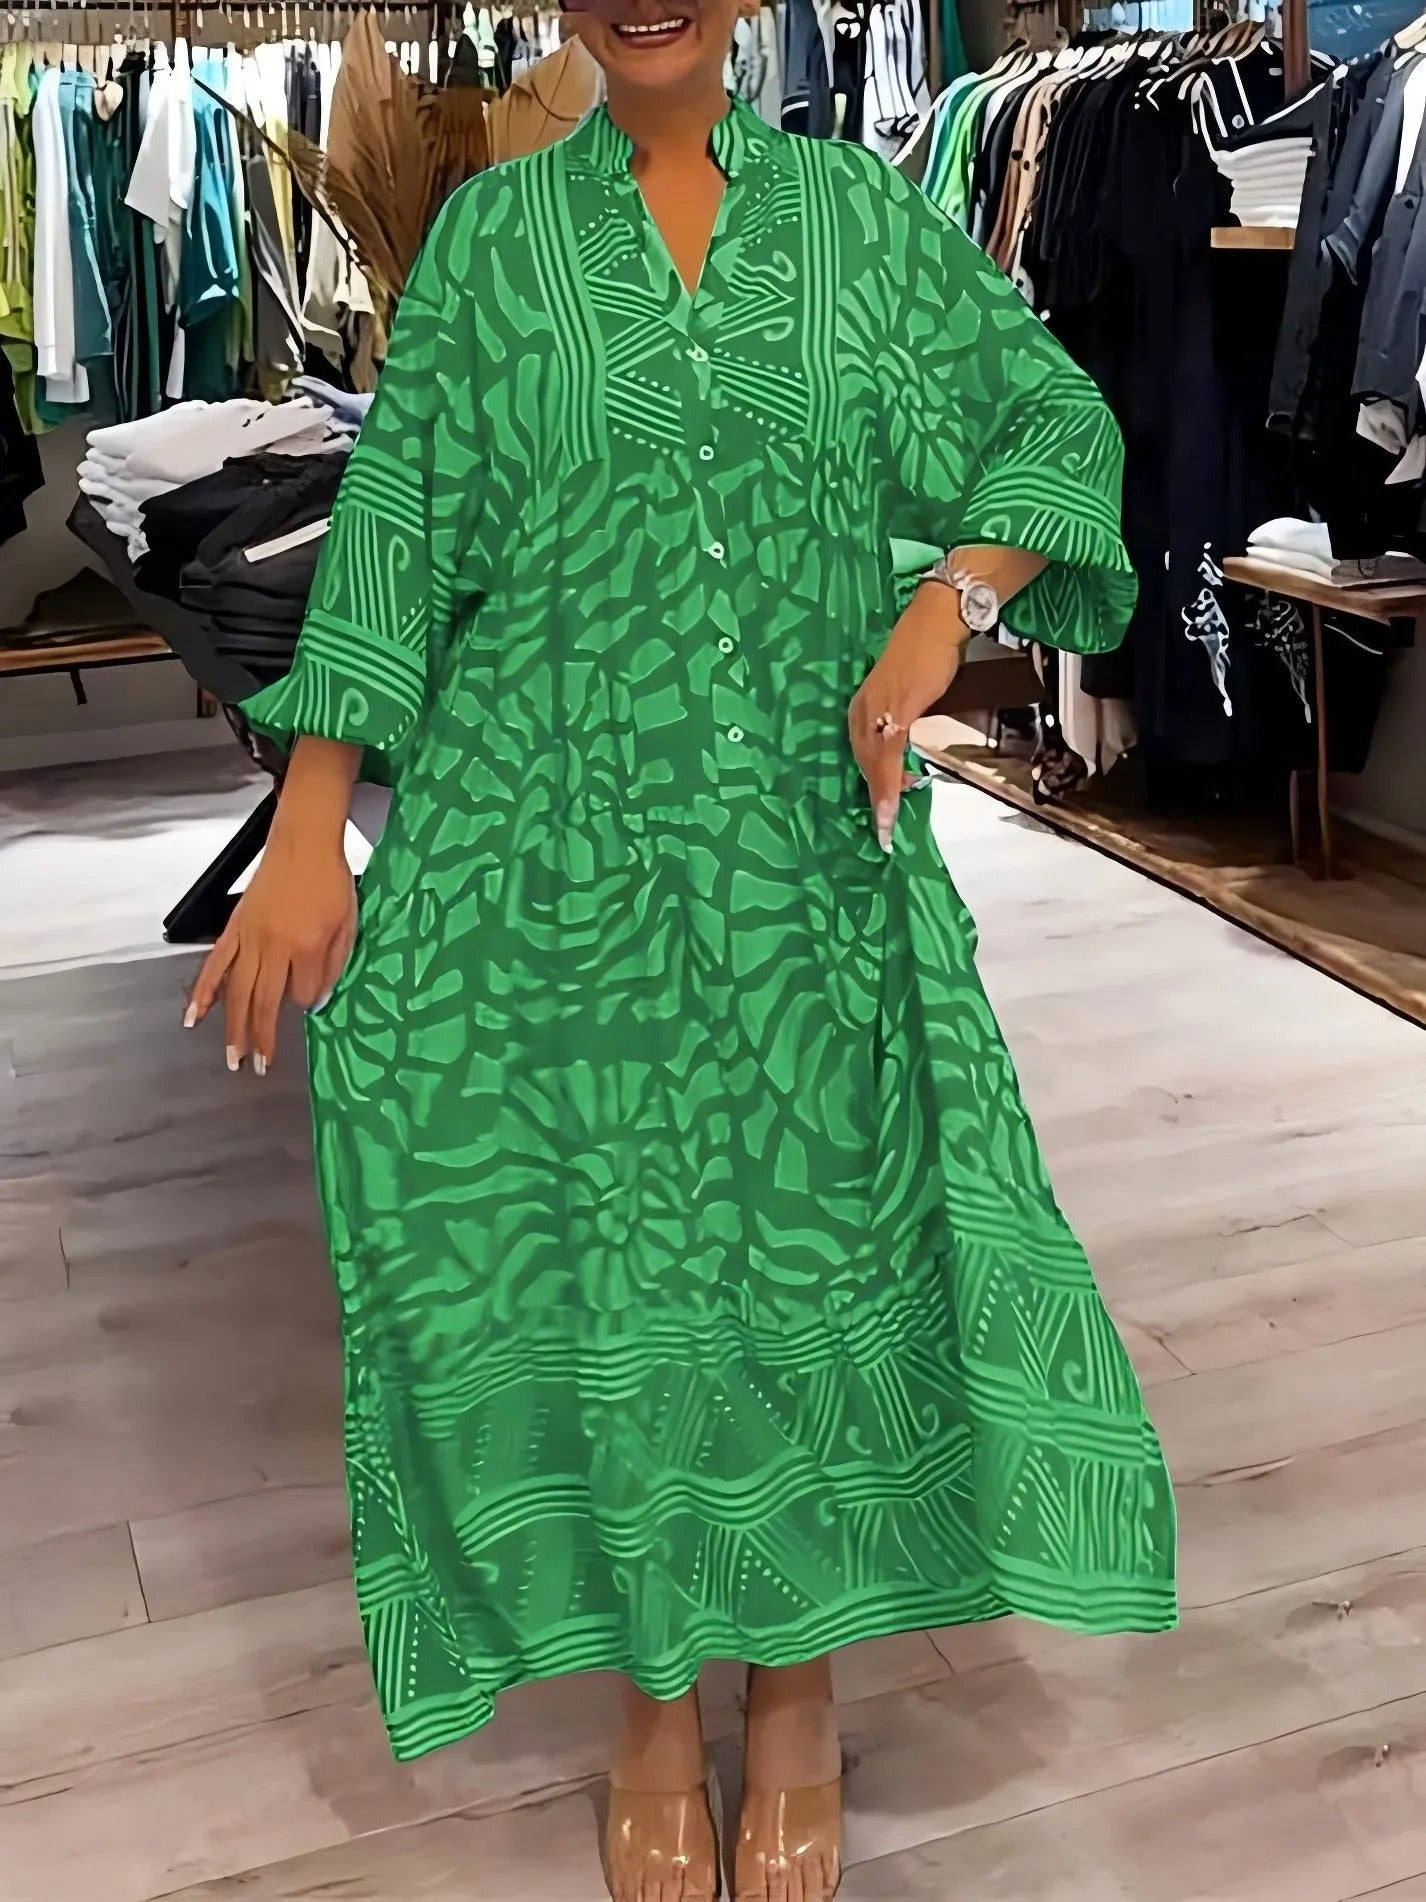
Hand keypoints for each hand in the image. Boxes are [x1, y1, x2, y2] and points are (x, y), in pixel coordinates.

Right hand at [183, 834, 356, 1074]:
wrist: (303, 842)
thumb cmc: (331, 881)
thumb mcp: (348, 924)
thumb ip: (334, 965)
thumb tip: (316, 1002)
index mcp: (306, 947)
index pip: (303, 993)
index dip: (307, 1003)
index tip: (309, 1004)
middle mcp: (273, 947)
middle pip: (263, 1002)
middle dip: (260, 1039)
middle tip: (256, 1068)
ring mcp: (249, 939)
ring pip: (237, 992)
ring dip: (232, 1027)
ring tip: (231, 1057)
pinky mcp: (234, 929)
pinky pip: (215, 965)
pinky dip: (203, 992)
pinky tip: (194, 1014)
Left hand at [849, 586, 966, 852]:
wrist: (937, 622)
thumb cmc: (924, 653)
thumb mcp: (908, 694)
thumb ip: (901, 722)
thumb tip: (905, 750)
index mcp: (863, 707)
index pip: (861, 754)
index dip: (870, 785)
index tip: (875, 814)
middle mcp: (863, 709)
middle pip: (863, 763)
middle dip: (874, 799)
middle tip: (882, 829)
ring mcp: (877, 709)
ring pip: (872, 764)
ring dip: (880, 798)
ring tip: (886, 826)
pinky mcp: (896, 708)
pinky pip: (888, 754)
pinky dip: (888, 782)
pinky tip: (892, 800)